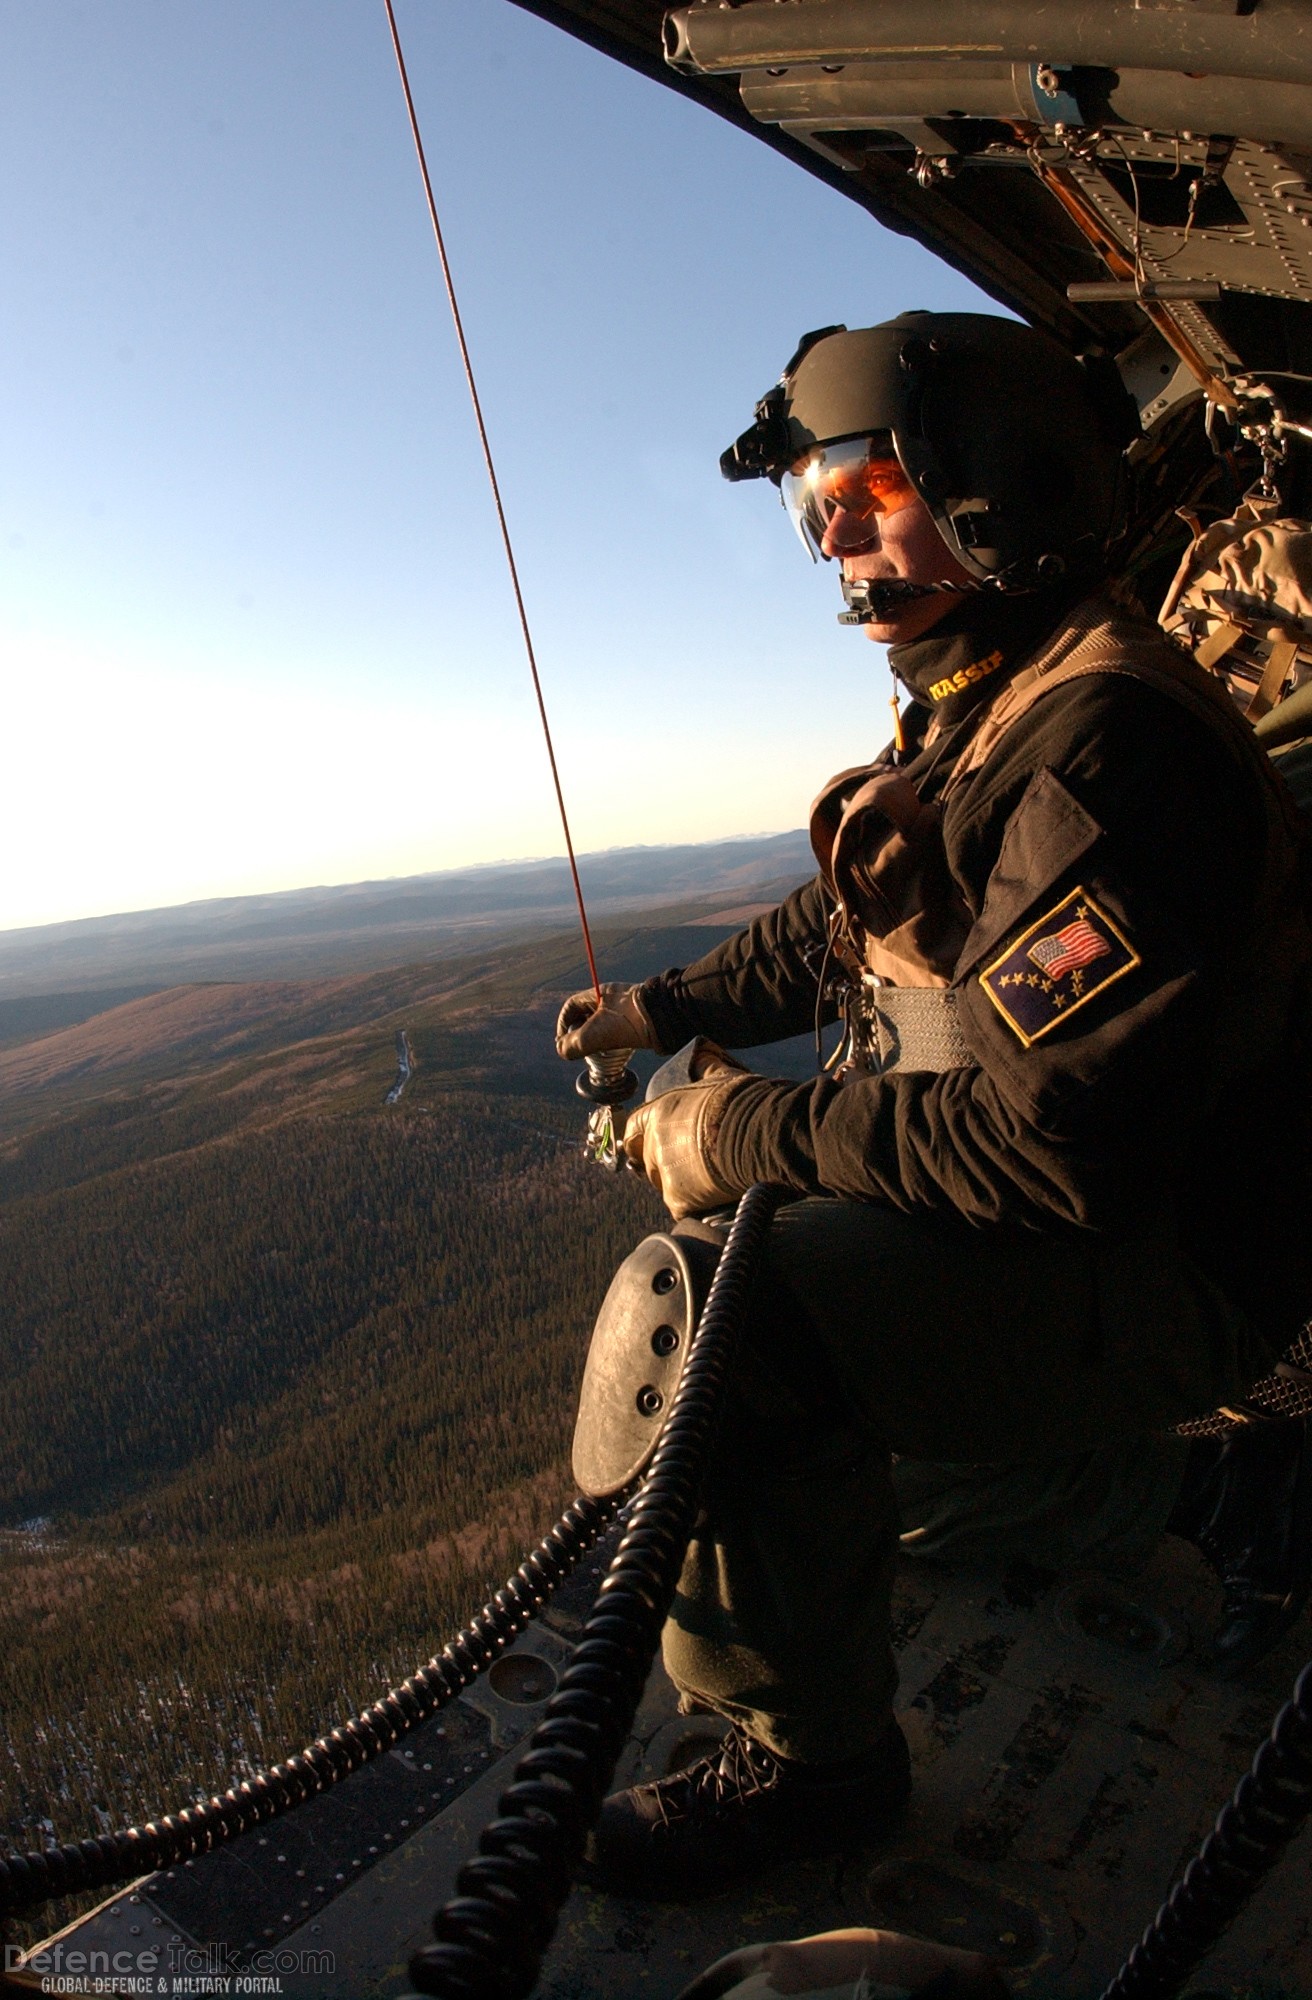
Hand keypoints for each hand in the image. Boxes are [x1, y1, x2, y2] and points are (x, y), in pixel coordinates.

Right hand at [556, 982, 658, 1060]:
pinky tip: (613, 1051)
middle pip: (586, 1015)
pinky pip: (617, 1029)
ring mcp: (625, 1009)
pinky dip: (610, 1040)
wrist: (666, 1018)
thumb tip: (562, 1050)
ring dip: (595, 1039)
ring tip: (595, 1052)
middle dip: (578, 1033)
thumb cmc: (628, 1023)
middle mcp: (612, 998)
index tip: (561, 1041)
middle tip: (579, 1049)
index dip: (562, 1024)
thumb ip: (571, 1045)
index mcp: (599, 994)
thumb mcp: (593, 1036)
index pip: (571, 1006)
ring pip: (602, 1024)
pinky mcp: (637, 1019)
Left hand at [622, 1070, 751, 1219]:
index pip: (633, 1126)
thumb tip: (703, 1052)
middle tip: (683, 1163)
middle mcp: (655, 1143)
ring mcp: (666, 1173)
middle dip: (658, 1161)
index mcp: (660, 1112)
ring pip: (660, 1183)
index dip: (640, 1134)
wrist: (761, 1133)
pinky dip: (693, 1203)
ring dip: (676, 1183)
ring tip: (702, 1178)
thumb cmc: (743, 1102)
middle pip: (643, 1158)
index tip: (647, 1140)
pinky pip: (679, 1206)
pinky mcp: (680, 1199)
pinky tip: (710, 1195)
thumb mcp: (721, 1076)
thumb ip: (705, 1067)